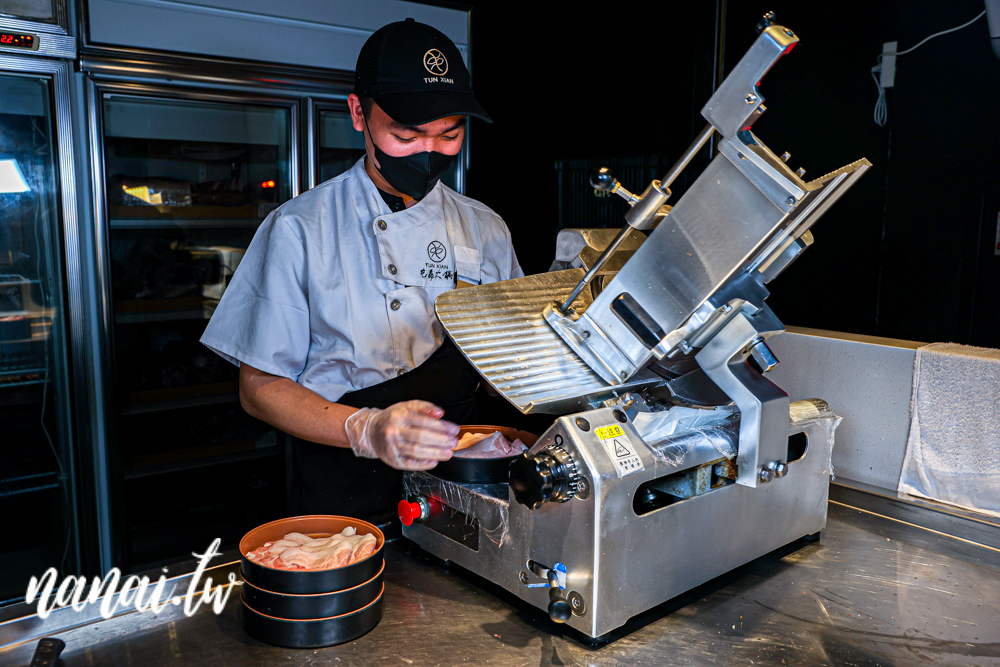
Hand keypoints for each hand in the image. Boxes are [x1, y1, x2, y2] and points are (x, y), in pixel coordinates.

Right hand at [345, 400, 459, 469]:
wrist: (372, 431)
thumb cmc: (393, 418)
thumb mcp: (407, 406)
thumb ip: (425, 407)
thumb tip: (440, 413)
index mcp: (400, 416)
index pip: (424, 421)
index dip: (442, 426)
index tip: (454, 429)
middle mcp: (394, 431)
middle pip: (421, 437)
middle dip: (441, 441)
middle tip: (454, 442)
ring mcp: (392, 447)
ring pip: (417, 451)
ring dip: (436, 453)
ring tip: (448, 453)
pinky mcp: (393, 460)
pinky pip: (410, 464)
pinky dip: (423, 464)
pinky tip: (434, 462)